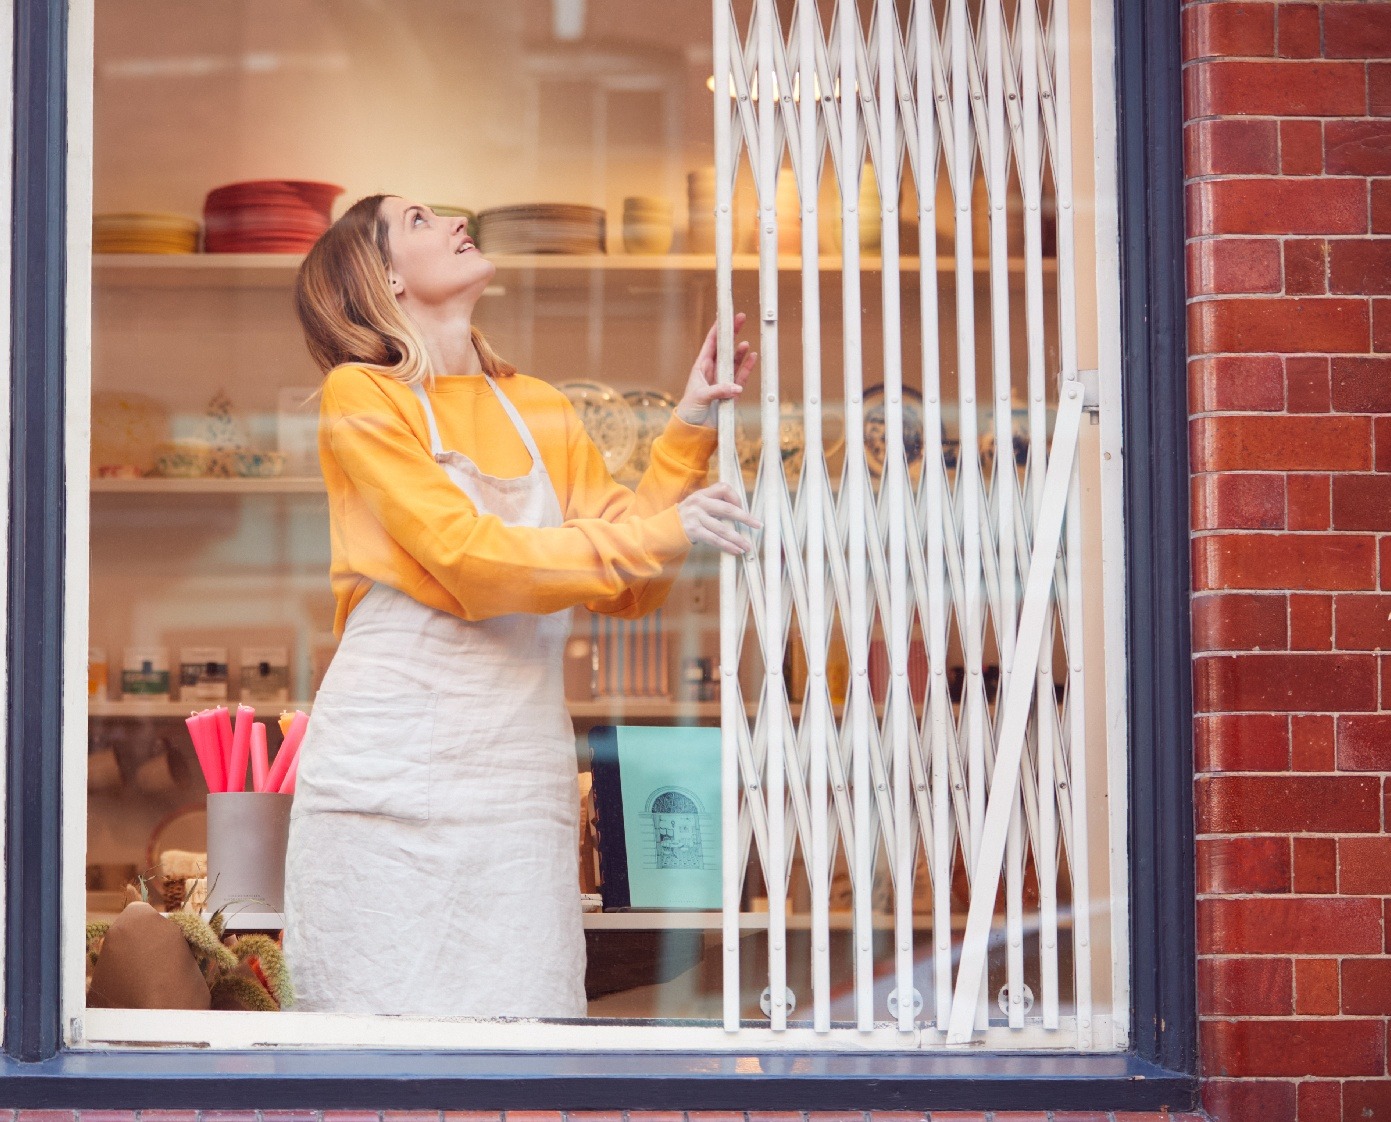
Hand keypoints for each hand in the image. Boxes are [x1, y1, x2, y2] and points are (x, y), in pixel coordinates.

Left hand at [675, 312, 758, 426]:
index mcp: (700, 367)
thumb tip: (737, 387)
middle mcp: (712, 371)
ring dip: (739, 352)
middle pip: (724, 348)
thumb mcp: (701, 397)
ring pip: (733, 361)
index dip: (718, 328)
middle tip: (741, 318)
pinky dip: (747, 367)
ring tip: (746, 343)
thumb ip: (719, 390)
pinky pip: (741, 377)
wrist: (693, 431)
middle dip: (732, 333)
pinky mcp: (731, 392)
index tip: (725, 315)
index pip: (710, 343)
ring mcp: (722, 381)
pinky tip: (752, 357)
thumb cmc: (690, 411)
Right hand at [678, 482, 761, 554]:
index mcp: (701, 494)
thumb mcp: (696, 506)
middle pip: (727, 508)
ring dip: (738, 538)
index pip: (723, 488)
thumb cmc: (684, 519)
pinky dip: (727, 546)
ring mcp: (695, 517)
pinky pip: (714, 539)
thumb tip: (738, 514)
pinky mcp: (693, 531)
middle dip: (745, 518)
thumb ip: (713, 506)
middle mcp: (698, 503)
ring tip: (747, 546)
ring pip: (722, 528)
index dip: (736, 497)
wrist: (661, 531)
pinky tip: (736, 551)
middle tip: (757, 525)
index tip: (742, 509)